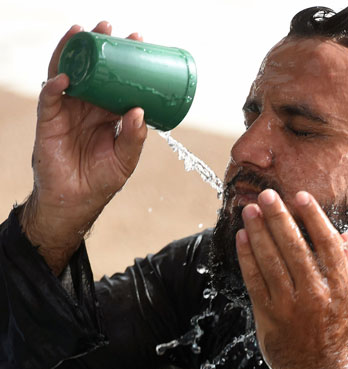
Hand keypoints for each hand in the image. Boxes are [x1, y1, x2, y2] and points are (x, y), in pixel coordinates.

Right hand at [21, 22, 147, 273]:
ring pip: (68, 75)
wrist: (75, 202)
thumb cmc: (101, 181)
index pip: (116, 81)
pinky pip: (50, 99)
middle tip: (109, 28)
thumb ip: (134, 137)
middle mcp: (87, 107)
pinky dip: (55, 86)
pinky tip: (65, 76)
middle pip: (92, 71)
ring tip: (82, 34)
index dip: (124, 62)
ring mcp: (67, 112)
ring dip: (73, 54)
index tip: (138, 42)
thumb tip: (139, 111)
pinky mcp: (49, 122)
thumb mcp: (126, 159)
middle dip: (98, 48)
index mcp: (107, 113)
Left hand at [236, 189, 347, 368]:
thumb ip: (346, 266)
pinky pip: (255, 279)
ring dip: (258, 232)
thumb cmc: (335, 331)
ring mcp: (290, 305)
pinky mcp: (268, 315)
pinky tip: (242, 238)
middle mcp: (316, 293)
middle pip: (294, 246)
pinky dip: (247, 256)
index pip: (326, 243)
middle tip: (266, 195)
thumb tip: (343, 236)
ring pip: (271, 260)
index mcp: (340, 286)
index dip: (313, 217)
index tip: (300, 196)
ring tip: (249, 210)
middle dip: (278, 217)